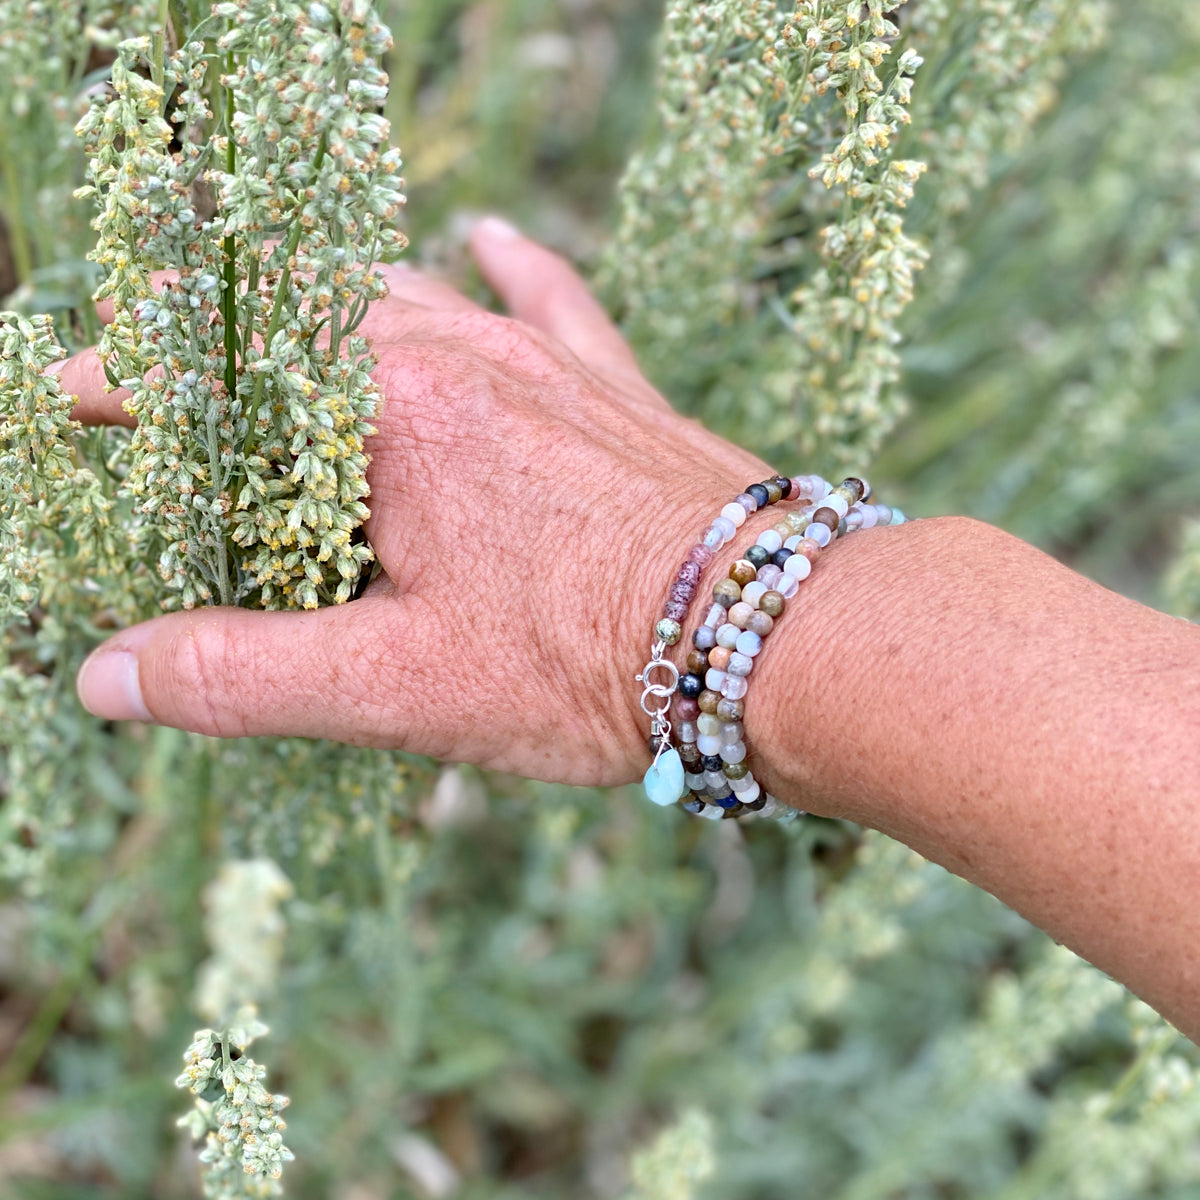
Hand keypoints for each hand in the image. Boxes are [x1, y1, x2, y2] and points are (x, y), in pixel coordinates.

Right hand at [67, 219, 774, 785]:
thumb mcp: (400, 688)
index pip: (208, 380)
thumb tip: (110, 676)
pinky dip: (506, 265)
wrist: (775, 633)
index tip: (67, 400)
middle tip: (170, 386)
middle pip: (298, 324)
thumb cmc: (593, 660)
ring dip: (331, 315)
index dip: (121, 387)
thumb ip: (245, 676)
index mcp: (384, 418)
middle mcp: (456, 358)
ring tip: (278, 326)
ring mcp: (540, 361)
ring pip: (408, 301)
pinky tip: (484, 234)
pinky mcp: (608, 385)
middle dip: (220, 352)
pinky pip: (548, 297)